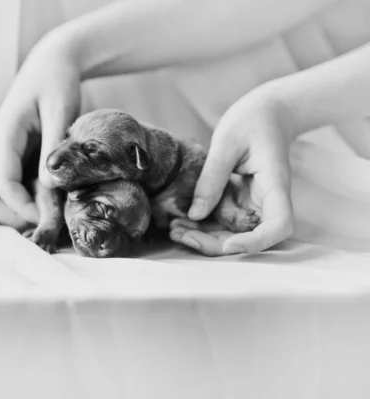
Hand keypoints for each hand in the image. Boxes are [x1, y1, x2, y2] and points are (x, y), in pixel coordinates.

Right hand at [0, 34, 80, 228]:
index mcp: (3, 135)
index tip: (50, 219)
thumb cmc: (56, 82)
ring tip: (46, 218)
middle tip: (46, 224)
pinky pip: (3, 189)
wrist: (49, 65)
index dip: (23, 207)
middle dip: (11, 217)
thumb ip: (52, 147)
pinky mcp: (8, 159)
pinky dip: (18, 204)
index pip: (2, 183)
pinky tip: (44, 205)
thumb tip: (47, 187)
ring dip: (12, 213)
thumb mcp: (60, 110)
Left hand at [174, 84, 294, 255]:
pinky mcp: (242, 202)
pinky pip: (225, 222)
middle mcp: (268, 201)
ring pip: (235, 234)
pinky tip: (180, 222)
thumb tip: (195, 214)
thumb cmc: (253, 120)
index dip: (255, 242)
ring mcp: (255, 204)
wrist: (268, 111)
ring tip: (174, 229)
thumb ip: (211, 178)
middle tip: (179, 234)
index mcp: (275, 185)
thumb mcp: (226, 143)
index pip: (278, 226)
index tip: (228, 244)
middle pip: (251, 238)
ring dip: (205, 238)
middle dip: (215, 244)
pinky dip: (204, 226)